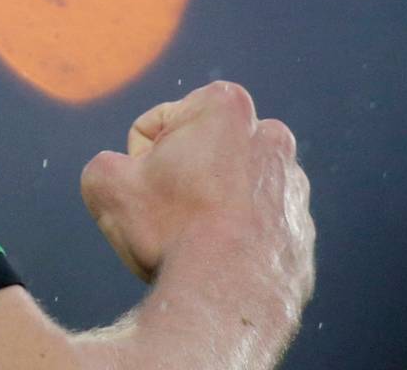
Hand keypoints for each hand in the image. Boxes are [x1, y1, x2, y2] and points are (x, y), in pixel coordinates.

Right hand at [78, 81, 315, 305]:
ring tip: (192, 242)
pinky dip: (232, 239)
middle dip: (178, 178)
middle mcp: (272, 138)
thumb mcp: (105, 183)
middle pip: (196, 154)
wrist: (226, 299)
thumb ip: (107, 162)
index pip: (154, 126)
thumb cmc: (168, 231)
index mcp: (228, 107)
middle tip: (166, 215)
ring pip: (226, 190)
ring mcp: (293, 187)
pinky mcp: (301, 231)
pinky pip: (252, 227)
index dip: (137, 161)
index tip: (149, 189)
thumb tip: (124, 177)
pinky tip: (217, 261)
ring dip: (206, 207)